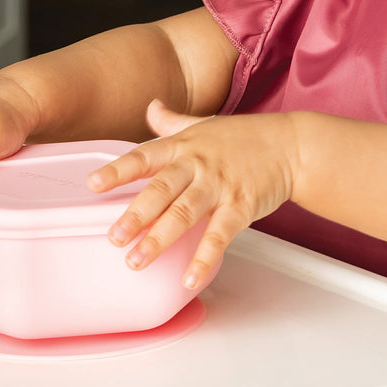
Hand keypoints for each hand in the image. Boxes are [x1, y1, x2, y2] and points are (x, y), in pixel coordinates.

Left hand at [87, 100, 298, 290]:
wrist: (293, 146)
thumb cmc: (246, 137)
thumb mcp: (204, 124)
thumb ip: (173, 121)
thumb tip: (150, 107)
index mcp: (185, 146)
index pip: (145, 156)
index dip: (118, 170)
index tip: (93, 184)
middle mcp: (199, 165)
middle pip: (162, 189)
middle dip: (136, 213)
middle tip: (114, 237)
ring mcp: (220, 186)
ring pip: (186, 213)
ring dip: (160, 239)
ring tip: (136, 262)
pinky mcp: (242, 206)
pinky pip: (220, 235)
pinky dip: (204, 258)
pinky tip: (189, 279)